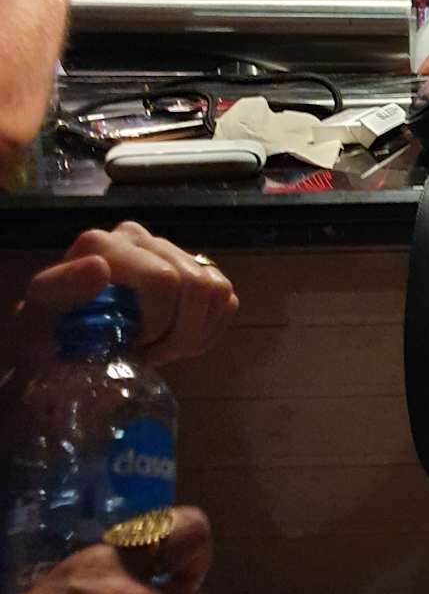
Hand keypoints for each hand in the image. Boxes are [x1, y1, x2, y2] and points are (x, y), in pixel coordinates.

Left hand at [16, 222, 237, 371]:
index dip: (157, 322)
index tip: (130, 346)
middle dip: (177, 335)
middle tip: (147, 356)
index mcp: (102, 244)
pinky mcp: (193, 265)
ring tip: (161, 349)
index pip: (162, 280)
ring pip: (216, 290)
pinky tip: (177, 340)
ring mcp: (169, 249)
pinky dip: (208, 331)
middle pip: (195, 287)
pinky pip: (226, 299)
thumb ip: (62, 289)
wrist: (62, 335)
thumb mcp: (38, 316)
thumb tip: (100, 268)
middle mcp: (138, 237)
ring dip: (194, 333)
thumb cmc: (48, 331)